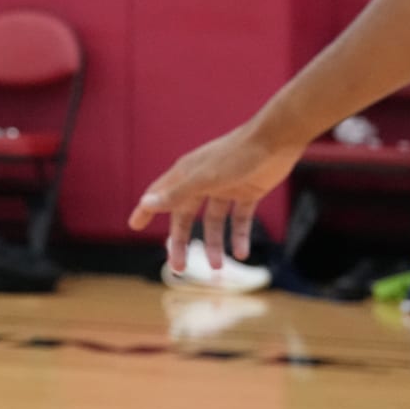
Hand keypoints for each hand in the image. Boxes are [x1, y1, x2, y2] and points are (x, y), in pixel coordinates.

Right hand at [127, 122, 302, 271]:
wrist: (276, 140)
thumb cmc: (236, 155)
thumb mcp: (204, 178)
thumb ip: (176, 193)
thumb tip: (146, 203)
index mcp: (186, 175)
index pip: (159, 194)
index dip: (146, 210)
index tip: (134, 225)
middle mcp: (202, 182)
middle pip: (185, 216)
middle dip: (181, 242)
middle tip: (178, 268)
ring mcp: (225, 188)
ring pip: (213, 222)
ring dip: (213, 245)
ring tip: (217, 268)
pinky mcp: (248, 192)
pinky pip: (239, 219)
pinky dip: (239, 236)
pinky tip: (241, 253)